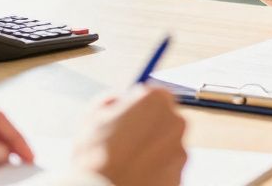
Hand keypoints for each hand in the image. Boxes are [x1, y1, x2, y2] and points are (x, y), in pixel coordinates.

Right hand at [72, 86, 186, 185]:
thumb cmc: (95, 155)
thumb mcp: (91, 118)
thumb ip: (109, 101)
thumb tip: (117, 100)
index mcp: (156, 101)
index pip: (157, 95)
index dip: (141, 106)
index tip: (130, 116)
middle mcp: (175, 122)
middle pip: (165, 121)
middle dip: (148, 129)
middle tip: (125, 143)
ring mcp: (180, 151)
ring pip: (166, 146)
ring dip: (151, 152)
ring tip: (126, 164)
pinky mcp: (180, 176)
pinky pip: (167, 169)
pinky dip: (155, 172)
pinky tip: (136, 177)